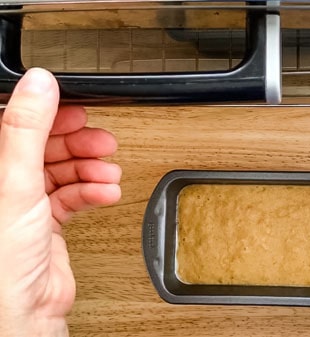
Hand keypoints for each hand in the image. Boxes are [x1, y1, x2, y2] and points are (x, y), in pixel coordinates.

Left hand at [0, 68, 120, 335]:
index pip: (11, 124)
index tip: (71, 107)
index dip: (44, 113)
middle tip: (100, 140)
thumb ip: (27, 131)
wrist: (25, 311)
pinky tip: (104, 191)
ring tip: (108, 170)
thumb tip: (39, 84)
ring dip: (89, 168)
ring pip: (60, 170)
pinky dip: (92, 191)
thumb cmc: (3, 260)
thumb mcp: (16, 183)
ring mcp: (22, 203)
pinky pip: (72, 195)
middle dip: (76, 142)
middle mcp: (2, 184)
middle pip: (41, 146)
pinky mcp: (44, 222)